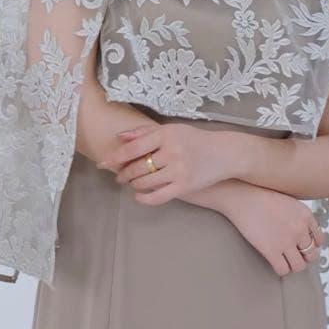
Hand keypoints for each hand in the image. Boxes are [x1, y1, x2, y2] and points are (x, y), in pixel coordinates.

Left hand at [96, 122, 237, 204]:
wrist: (226, 154)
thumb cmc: (196, 140)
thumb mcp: (173, 130)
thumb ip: (145, 132)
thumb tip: (120, 137)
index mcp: (166, 134)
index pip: (133, 148)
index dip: (114, 157)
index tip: (102, 163)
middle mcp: (171, 152)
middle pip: (137, 167)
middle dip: (124, 174)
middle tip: (119, 176)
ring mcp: (178, 170)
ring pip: (145, 182)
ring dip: (133, 184)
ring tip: (131, 183)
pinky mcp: (185, 186)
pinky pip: (157, 197)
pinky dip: (144, 198)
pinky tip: (139, 195)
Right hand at [222, 184, 325, 275]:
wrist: (242, 196)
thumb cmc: (260, 195)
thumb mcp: (289, 201)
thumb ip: (299, 216)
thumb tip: (302, 232)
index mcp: (306, 215)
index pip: (318, 239)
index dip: (311, 245)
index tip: (302, 247)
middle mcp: (300, 229)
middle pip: (311, 254)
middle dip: (303, 257)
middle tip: (293, 255)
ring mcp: (286, 241)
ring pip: (299, 266)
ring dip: (292, 265)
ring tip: (284, 260)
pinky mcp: (271, 250)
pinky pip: (283, 270)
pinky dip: (280, 269)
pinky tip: (274, 262)